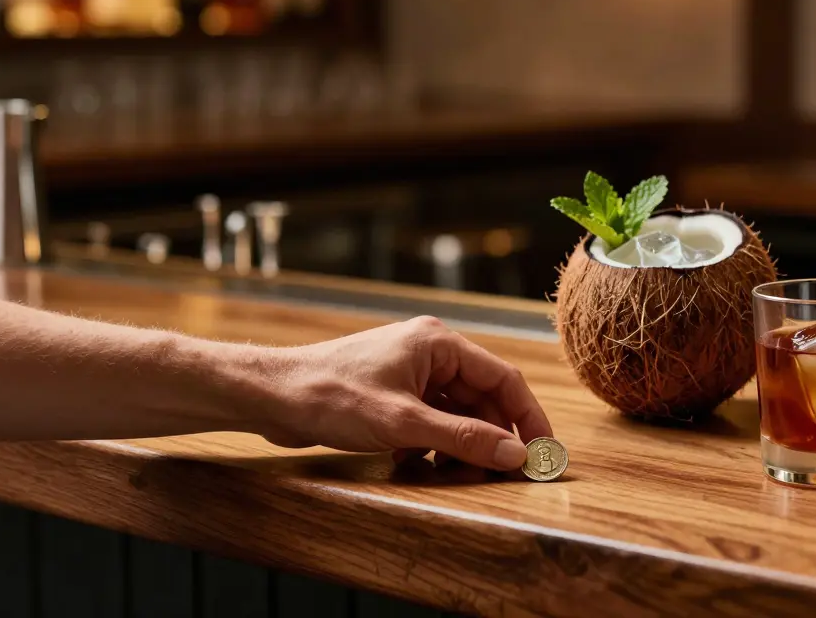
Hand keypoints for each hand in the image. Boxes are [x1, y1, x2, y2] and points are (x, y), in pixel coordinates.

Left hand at [262, 316, 551, 470]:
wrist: (270, 396)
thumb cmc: (330, 396)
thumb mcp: (404, 423)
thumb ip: (464, 437)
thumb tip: (514, 455)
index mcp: (439, 343)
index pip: (503, 378)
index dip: (528, 416)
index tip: (544, 451)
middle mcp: (430, 351)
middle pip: (482, 396)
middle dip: (493, 434)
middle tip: (506, 472)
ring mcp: (410, 371)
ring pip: (456, 410)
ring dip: (460, 442)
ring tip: (458, 472)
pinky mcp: (392, 392)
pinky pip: (430, 418)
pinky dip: (432, 442)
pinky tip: (415, 461)